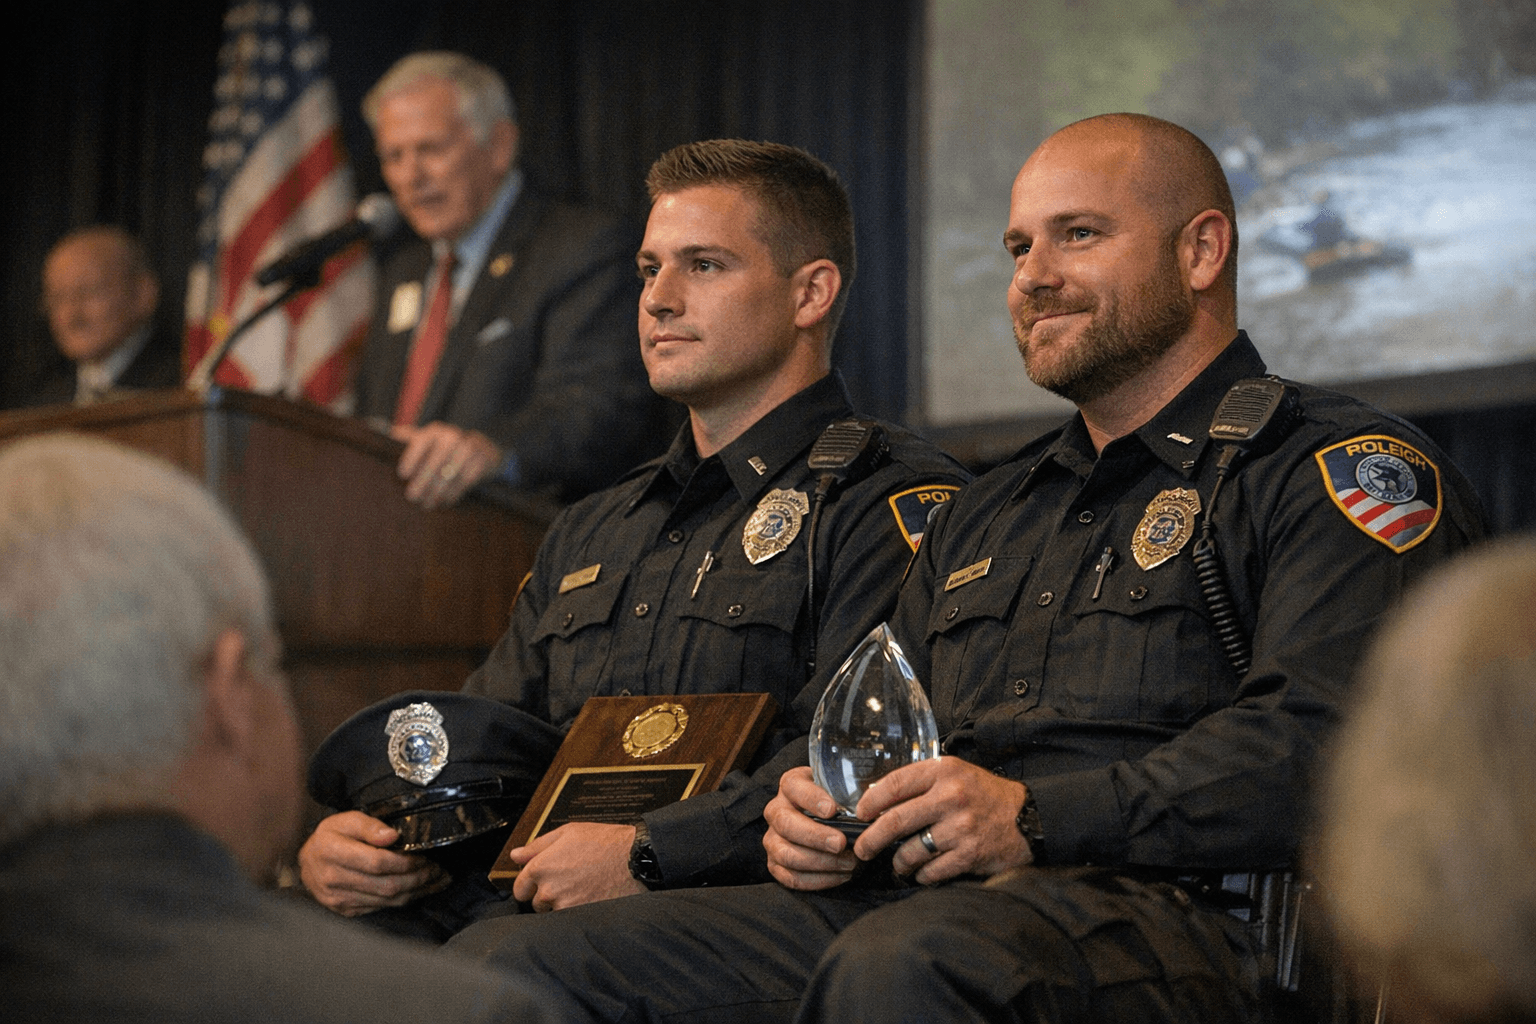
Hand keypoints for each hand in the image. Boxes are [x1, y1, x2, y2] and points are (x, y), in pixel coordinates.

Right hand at [297, 811, 448, 915]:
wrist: (309, 862)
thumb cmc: (330, 837)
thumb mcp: (346, 820)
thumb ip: (369, 825)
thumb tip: (392, 836)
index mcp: (332, 852)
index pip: (377, 862)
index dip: (405, 861)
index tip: (424, 855)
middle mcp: (333, 879)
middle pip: (386, 885)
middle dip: (418, 878)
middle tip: (437, 869)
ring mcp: (339, 899)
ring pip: (387, 900)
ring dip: (417, 891)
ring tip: (436, 880)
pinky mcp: (346, 910)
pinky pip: (381, 908)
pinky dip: (403, 900)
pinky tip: (419, 890)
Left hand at [391, 422, 502, 508]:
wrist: (482, 448)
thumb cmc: (444, 447)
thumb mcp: (426, 440)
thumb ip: (405, 439)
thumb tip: (375, 430)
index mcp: (435, 431)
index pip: (421, 442)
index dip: (411, 457)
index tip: (402, 475)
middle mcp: (452, 437)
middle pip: (436, 461)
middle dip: (423, 481)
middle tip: (412, 497)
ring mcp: (469, 448)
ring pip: (451, 473)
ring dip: (438, 491)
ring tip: (427, 504)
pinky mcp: (481, 461)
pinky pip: (466, 480)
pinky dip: (454, 493)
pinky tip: (445, 502)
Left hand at [507, 822, 645, 912]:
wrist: (636, 861)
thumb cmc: (606, 843)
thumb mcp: (569, 832)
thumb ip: (537, 845)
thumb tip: (516, 855)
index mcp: (542, 867)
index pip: (520, 888)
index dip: (530, 884)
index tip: (542, 881)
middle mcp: (549, 890)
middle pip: (536, 903)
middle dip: (547, 895)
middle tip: (569, 881)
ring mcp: (564, 906)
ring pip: (554, 912)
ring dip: (563, 904)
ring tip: (583, 888)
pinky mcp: (580, 918)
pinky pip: (569, 920)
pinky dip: (577, 912)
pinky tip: (590, 897)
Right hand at [763, 766, 859, 890]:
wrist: (824, 821)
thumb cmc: (836, 803)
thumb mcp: (841, 790)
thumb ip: (849, 794)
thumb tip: (870, 807)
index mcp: (790, 785)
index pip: (794, 788)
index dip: (812, 799)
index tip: (832, 810)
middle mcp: (776, 810)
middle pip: (787, 824)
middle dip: (816, 836)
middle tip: (841, 843)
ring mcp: (772, 838)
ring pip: (787, 854)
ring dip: (820, 862)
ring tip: (849, 863)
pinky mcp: (774, 864)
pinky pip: (791, 877)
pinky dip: (818, 880)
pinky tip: (840, 876)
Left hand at [853, 757, 1031, 884]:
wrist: (1029, 818)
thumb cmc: (985, 795)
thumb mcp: (956, 774)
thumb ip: (922, 783)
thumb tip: (878, 798)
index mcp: (944, 771)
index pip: (894, 784)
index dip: (870, 801)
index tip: (860, 813)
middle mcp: (951, 797)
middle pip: (894, 821)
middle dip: (871, 839)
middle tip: (863, 848)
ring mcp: (960, 828)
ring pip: (910, 851)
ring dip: (899, 861)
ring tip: (899, 862)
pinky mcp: (969, 855)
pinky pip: (930, 871)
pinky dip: (921, 874)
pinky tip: (922, 871)